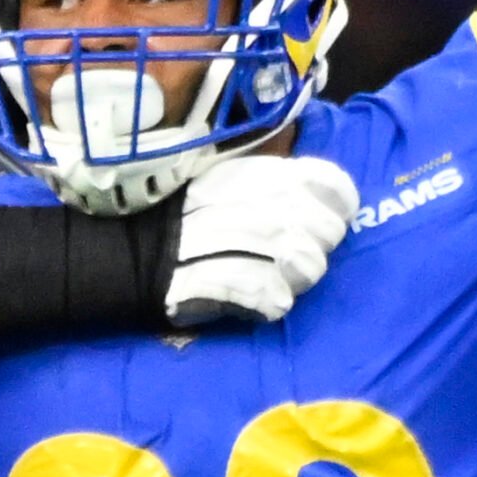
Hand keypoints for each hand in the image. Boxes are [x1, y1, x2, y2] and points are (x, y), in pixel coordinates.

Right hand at [165, 154, 360, 328]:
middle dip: (311, 244)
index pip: (337, 189)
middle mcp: (282, 210)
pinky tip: (245, 293)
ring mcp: (274, 253)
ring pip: (311, 269)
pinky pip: (282, 300)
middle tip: (280, 251)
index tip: (317, 217)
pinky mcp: (261, 293)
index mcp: (276, 176)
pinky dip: (267, 302)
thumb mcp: (229, 175)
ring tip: (261, 273)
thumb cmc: (183, 211)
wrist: (139, 253)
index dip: (334, 206)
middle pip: (329, 234)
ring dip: (291, 275)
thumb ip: (273, 179)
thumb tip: (306, 186)